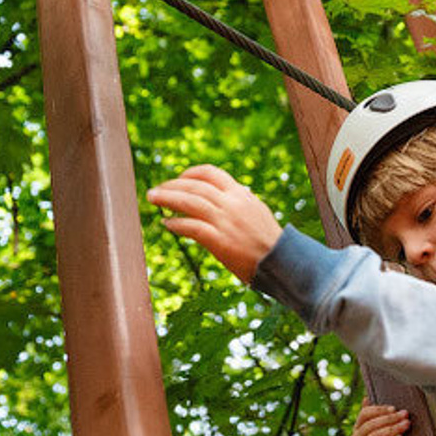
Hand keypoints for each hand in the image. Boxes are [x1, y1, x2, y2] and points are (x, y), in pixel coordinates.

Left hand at [146, 165, 281, 283]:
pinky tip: (167, 224)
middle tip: (155, 191)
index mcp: (241, 194)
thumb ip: (241, 201)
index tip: (179, 178)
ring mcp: (225, 221)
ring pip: (188, 202)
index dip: (190, 173)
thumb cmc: (270, 241)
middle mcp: (232, 203)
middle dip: (171, 186)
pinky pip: (190, 227)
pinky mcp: (219, 240)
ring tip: (152, 199)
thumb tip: (228, 193)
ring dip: (167, 199)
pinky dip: (176, 224)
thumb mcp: (258, 211)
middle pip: (194, 186)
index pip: (210, 173)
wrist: (283, 262)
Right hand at [349, 400, 409, 435]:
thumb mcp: (378, 433)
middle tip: (405, 415)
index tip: (394, 408)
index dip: (379, 410)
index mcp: (357, 429)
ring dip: (393, 429)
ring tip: (406, 425)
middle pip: (372, 425)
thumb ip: (374, 417)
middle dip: (390, 419)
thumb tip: (366, 398)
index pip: (365, 414)